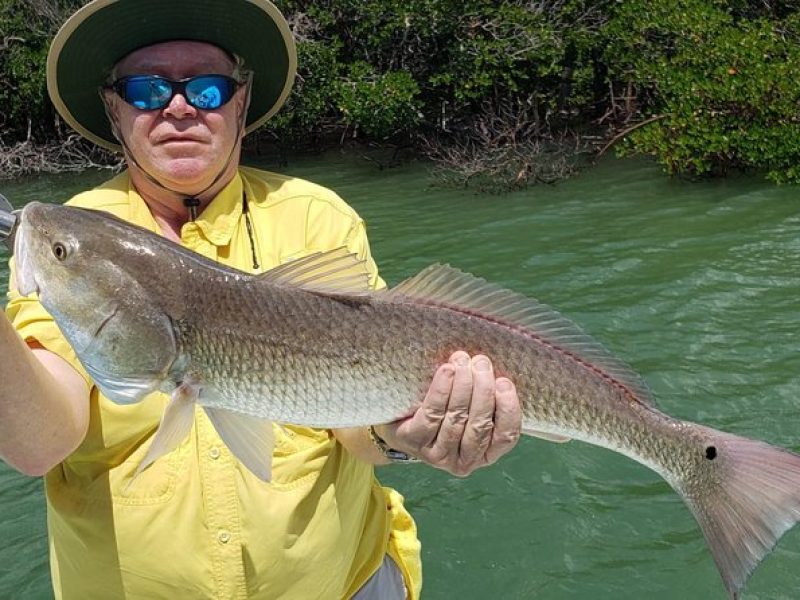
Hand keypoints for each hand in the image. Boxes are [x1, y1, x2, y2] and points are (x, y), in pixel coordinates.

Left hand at [376, 351, 521, 476]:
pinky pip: (432, 414)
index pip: (505, 437)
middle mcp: (465, 461)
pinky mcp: (415, 442)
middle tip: (481, 362)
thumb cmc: (445, 411)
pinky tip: (447, 371)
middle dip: (483, 390)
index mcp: (486, 453)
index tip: (504, 382)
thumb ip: (485, 397)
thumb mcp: (470, 409)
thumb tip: (493, 366)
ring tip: (463, 361)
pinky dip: (442, 390)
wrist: (400, 422)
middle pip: (480, 424)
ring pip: (457, 418)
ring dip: (463, 386)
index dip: (508, 409)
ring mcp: (438, 455)